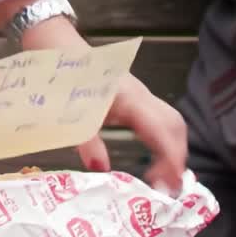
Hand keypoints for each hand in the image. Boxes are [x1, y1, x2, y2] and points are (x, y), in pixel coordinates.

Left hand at [0, 8, 187, 194]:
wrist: (58, 48)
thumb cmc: (63, 79)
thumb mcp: (71, 114)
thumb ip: (87, 141)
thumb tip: (101, 169)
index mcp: (129, 98)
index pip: (163, 131)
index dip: (171, 160)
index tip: (168, 186)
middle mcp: (141, 95)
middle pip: (175, 126)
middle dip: (178, 158)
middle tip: (168, 189)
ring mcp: (141, 94)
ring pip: (173, 121)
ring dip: (175, 150)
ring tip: (164, 179)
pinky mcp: (137, 97)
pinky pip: (163, 119)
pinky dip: (167, 141)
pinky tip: (157, 160)